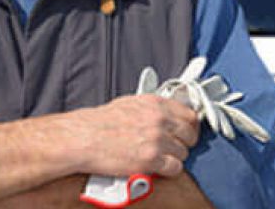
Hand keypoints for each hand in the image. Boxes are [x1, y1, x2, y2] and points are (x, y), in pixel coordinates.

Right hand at [53, 94, 199, 178]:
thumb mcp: (130, 104)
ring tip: (161, 158)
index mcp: (155, 104)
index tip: (187, 132)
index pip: (189, 114)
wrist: (84, 138)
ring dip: (174, 157)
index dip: (190, 126)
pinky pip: (175, 168)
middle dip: (185, 143)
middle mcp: (159, 120)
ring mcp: (157, 140)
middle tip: (175, 147)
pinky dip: (169, 170)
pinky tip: (158, 168)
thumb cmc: (101, 122)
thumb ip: (153, 108)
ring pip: (183, 153)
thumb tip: (168, 114)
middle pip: (190, 134)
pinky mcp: (151, 160)